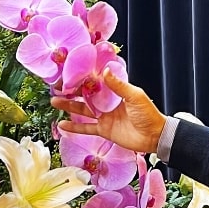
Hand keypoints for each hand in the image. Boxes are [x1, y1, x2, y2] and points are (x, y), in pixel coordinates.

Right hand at [51, 70, 167, 153]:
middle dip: (71, 91)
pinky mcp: (103, 130)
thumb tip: (105, 70)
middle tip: (56, 86)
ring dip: (69, 106)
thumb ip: (118, 85)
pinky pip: (85, 128)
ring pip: (82, 110)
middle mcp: (107, 103)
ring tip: (54, 102)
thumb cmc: (148, 114)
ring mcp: (104, 117)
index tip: (70, 73)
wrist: (154, 137)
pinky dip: (73, 128)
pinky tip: (61, 125)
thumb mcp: (135, 96)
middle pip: (85, 95)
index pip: (95, 82)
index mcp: (115, 91)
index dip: (83, 78)